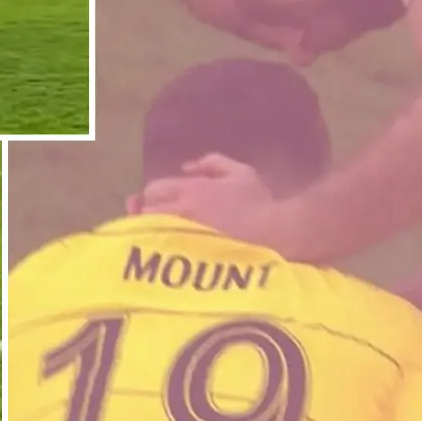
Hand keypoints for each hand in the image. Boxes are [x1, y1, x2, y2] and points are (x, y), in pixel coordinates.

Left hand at [136, 154, 300, 251]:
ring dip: (150, 230)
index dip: (154, 193)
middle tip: (157, 215)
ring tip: (158, 232)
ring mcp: (184, 237)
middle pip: (146, 211)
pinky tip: (166, 248)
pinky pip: (163, 250)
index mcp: (192, 190)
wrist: (276, 236)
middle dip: (148, 211)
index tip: (162, 198)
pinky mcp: (189, 257)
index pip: (153, 189)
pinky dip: (160, 247)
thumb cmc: (259, 202)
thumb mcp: (240, 172)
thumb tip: (186, 167)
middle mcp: (182, 212)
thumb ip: (211, 162)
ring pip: (150, 233)